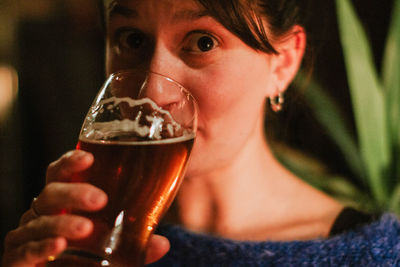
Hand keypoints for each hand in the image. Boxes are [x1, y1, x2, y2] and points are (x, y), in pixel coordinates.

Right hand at [3, 150, 169, 266]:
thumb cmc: (82, 253)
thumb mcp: (111, 244)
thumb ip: (133, 242)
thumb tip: (162, 244)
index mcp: (62, 201)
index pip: (59, 174)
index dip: (70, 162)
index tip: (89, 158)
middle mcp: (42, 214)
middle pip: (50, 193)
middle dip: (73, 193)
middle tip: (100, 199)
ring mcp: (27, 235)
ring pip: (39, 221)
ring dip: (62, 223)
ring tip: (86, 228)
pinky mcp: (17, 258)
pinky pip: (24, 250)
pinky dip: (41, 247)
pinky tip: (59, 245)